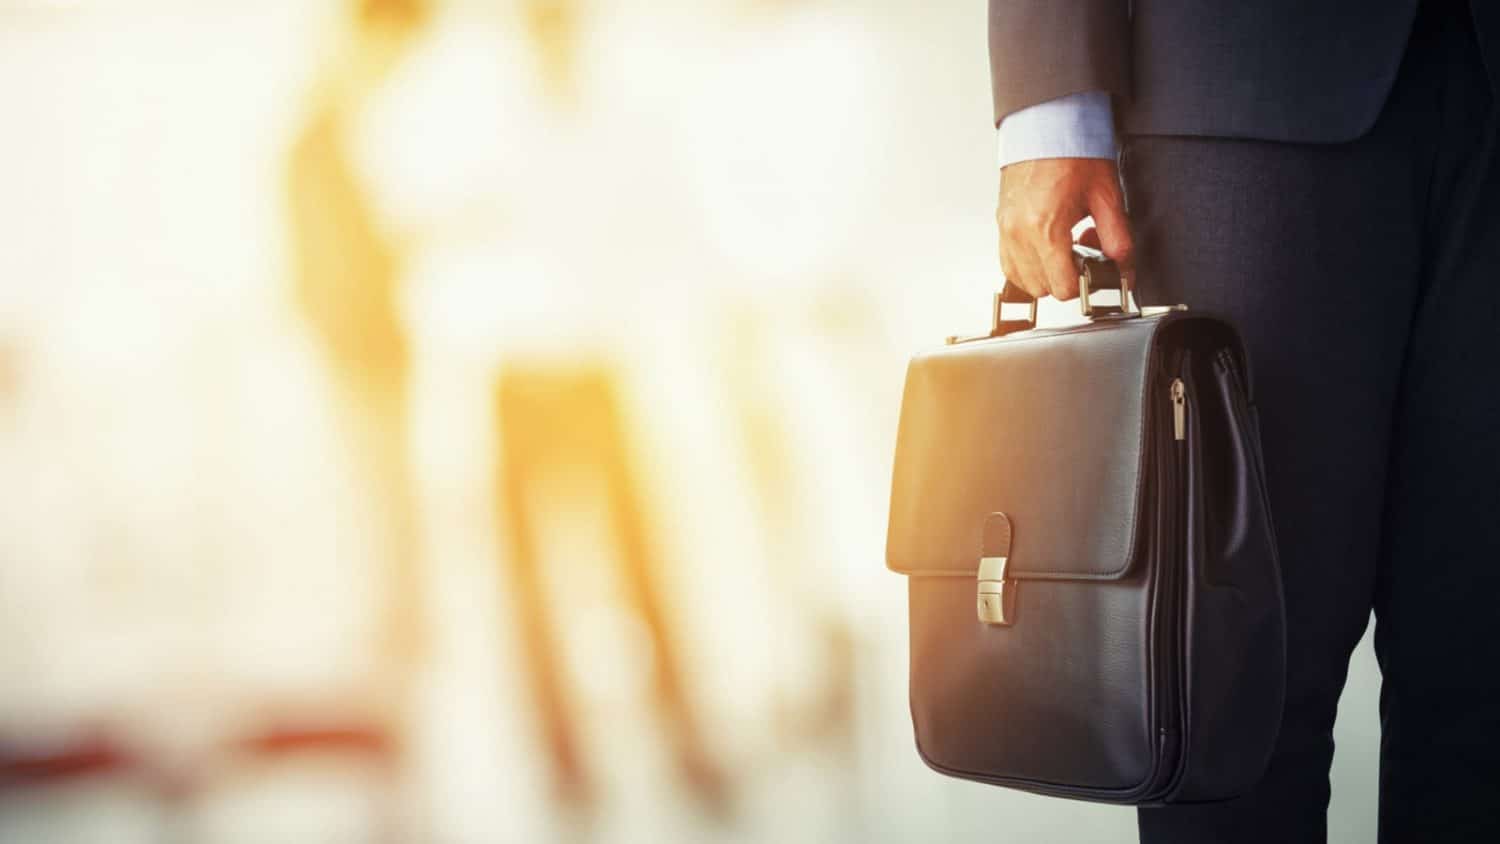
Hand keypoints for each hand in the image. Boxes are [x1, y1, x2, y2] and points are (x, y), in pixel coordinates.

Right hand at [996, 158, 1133, 300]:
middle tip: (1081, 251)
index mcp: (1045, 227)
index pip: (1063, 287)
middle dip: (1065, 277)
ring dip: (1046, 273)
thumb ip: (1118, 239)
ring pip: (1023, 280)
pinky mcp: (1001, 224)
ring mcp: (1006, 230)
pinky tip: (1046, 246)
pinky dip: (1028, 265)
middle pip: (1043, 288)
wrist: (1047, 125)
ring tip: (1063, 247)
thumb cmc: (1074, 153)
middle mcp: (1019, 232)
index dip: (1084, 282)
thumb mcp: (1106, 197)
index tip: (1094, 266)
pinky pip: (1009, 264)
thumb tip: (1124, 270)